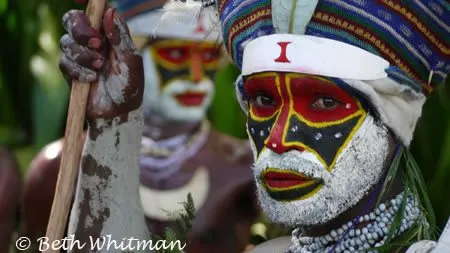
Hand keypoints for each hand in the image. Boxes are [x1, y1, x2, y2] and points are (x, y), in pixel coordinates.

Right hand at [59, 6, 143, 121]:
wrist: (119, 112)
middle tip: (96, 43)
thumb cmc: (130, 86)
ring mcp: (79, 54)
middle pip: (72, 19)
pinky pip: (64, 62)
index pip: (96, 10)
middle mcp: (92, 40)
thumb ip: (120, 37)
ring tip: (100, 68)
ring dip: (84, 55)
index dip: (88, 2)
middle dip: (81, 30)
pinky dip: (79, 70)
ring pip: (66, 41)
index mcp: (109, 33)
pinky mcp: (70, 70)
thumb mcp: (131, 61)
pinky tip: (92, 79)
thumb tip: (110, 12)